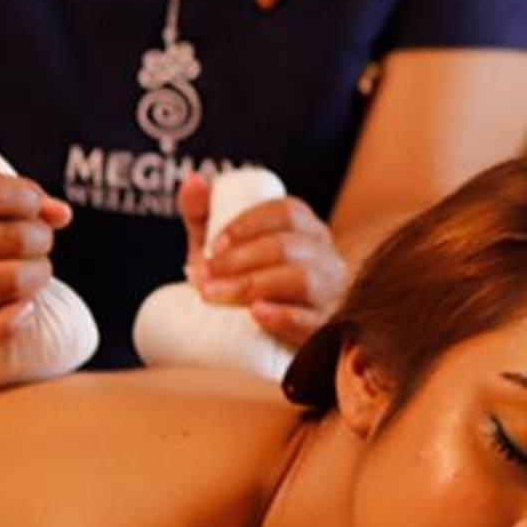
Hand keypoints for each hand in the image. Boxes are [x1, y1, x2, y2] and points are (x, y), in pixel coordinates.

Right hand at [0, 170, 73, 375]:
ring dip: (38, 275)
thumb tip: (61, 214)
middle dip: (40, 240)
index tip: (32, 212)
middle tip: (36, 247)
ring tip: (30, 274)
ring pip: (10, 280)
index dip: (29, 201)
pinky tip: (21, 308)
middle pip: (12, 238)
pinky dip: (17, 318)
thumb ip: (3, 196)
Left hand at [180, 175, 347, 345]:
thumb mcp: (223, 250)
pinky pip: (315, 321)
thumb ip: (203, 215)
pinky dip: (285, 315)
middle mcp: (327, 258)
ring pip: (303, 279)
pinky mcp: (327, 331)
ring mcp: (332, 295)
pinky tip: (258, 313)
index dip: (248, 224)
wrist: (259, 344)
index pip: (287, 212)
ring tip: (214, 295)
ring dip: (253, 284)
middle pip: (289, 246)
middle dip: (239, 259)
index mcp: (307, 231)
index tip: (213, 245)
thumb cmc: (243, 285)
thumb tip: (194, 182)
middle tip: (201, 277)